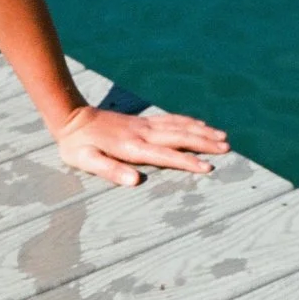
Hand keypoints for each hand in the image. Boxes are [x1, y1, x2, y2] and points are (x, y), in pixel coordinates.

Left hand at [52, 105, 228, 186]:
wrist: (72, 118)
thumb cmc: (77, 146)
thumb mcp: (87, 162)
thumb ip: (111, 171)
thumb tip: (135, 181)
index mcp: (132, 147)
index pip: (166, 156)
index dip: (187, 162)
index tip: (207, 168)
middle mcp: (142, 134)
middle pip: (179, 137)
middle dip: (204, 143)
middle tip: (227, 148)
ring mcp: (144, 125)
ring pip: (179, 126)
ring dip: (201, 131)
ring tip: (222, 136)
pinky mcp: (142, 122)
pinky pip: (170, 120)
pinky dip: (187, 121)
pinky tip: (199, 124)